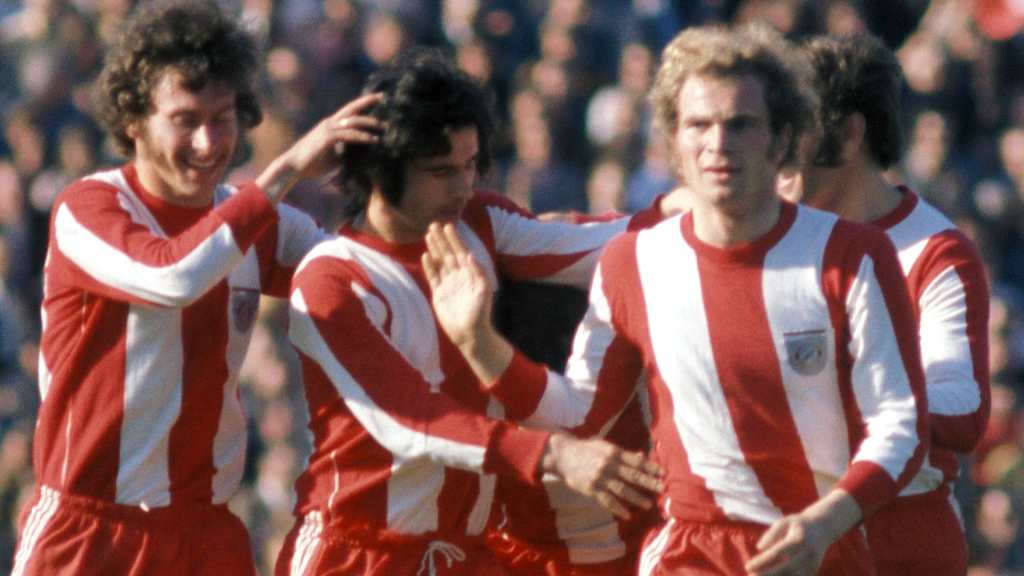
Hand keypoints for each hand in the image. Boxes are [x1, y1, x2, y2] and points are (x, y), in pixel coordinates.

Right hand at [256, 92, 383, 201]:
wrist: (293, 167)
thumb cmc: (312, 164)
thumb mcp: (334, 158)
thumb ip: (345, 153)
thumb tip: (360, 158)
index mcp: (330, 125)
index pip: (349, 111)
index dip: (362, 104)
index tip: (377, 99)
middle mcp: (329, 123)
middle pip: (351, 108)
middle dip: (367, 101)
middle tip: (383, 96)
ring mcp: (328, 129)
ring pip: (352, 121)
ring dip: (369, 122)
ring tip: (384, 126)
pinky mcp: (327, 138)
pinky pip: (348, 135)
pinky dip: (362, 137)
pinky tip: (373, 140)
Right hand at [422, 222, 493, 348]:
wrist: (470, 333)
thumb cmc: (481, 313)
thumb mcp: (483, 291)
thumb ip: (478, 272)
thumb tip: (469, 254)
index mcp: (471, 274)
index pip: (461, 252)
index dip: (455, 239)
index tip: (448, 226)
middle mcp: (460, 276)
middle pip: (448, 254)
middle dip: (442, 240)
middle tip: (434, 225)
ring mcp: (449, 284)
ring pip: (440, 262)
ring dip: (435, 249)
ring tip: (428, 235)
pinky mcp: (439, 294)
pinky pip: (433, 276)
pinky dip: (430, 266)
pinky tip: (426, 255)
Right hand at [542, 433, 662, 519]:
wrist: (563, 455)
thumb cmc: (587, 449)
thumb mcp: (605, 446)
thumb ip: (623, 454)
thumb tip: (642, 457)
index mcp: (613, 452)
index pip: (636, 461)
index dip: (650, 468)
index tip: (663, 474)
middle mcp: (608, 465)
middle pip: (633, 476)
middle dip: (649, 483)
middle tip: (662, 489)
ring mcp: (600, 477)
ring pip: (622, 490)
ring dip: (636, 498)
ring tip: (648, 504)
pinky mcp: (591, 489)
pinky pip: (607, 500)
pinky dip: (617, 508)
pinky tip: (627, 514)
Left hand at [745, 489, 860, 574]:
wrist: (823, 528)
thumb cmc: (798, 524)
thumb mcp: (784, 522)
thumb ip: (771, 534)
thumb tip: (759, 548)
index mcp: (798, 539)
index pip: (777, 553)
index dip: (762, 561)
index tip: (748, 566)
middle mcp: (807, 554)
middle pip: (785, 569)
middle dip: (767, 575)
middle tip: (751, 575)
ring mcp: (812, 565)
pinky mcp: (813, 571)